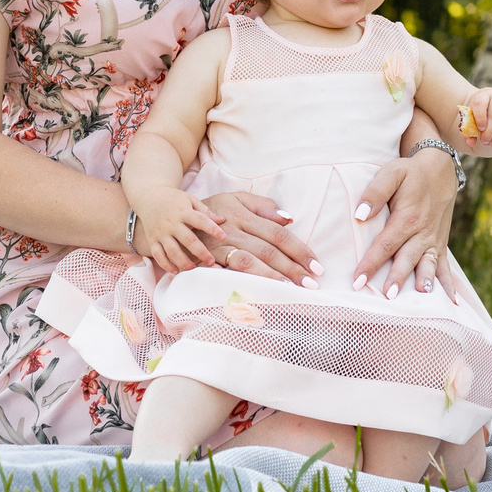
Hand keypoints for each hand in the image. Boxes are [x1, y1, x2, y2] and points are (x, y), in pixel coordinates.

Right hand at [132, 188, 225, 271]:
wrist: (148, 196)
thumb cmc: (173, 199)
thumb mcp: (189, 199)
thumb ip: (205, 211)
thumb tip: (222, 220)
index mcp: (183, 212)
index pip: (200, 220)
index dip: (212, 229)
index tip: (224, 237)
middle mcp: (171, 223)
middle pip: (187, 239)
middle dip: (200, 252)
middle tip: (211, 261)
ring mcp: (160, 232)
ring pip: (172, 250)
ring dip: (183, 261)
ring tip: (194, 269)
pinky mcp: (152, 239)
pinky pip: (158, 254)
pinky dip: (165, 264)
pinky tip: (176, 271)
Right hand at [194, 191, 319, 286]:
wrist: (175, 216)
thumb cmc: (214, 209)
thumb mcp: (236, 199)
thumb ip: (263, 206)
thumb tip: (288, 218)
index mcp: (244, 216)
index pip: (278, 234)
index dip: (299, 250)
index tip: (316, 265)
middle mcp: (233, 231)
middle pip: (267, 251)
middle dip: (291, 268)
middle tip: (311, 284)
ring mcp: (217, 247)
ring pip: (247, 263)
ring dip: (270, 277)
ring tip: (290, 289)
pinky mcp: (205, 260)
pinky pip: (224, 273)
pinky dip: (241, 283)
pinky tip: (257, 292)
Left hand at [351, 147, 458, 302]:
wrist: (440, 168)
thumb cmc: (410, 172)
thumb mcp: (391, 173)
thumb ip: (375, 192)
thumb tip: (360, 215)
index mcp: (407, 217)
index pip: (385, 244)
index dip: (371, 263)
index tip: (358, 280)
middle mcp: (422, 232)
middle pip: (407, 258)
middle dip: (397, 279)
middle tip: (387, 297)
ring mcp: (433, 240)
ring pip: (427, 265)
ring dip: (424, 282)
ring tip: (422, 299)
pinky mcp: (441, 243)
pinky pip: (445, 266)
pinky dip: (449, 284)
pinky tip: (452, 303)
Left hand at [457, 88, 491, 156]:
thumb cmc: (479, 112)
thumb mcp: (471, 116)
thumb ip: (468, 128)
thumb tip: (470, 142)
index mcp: (483, 95)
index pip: (481, 104)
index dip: (480, 117)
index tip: (480, 129)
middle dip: (489, 131)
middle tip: (484, 141)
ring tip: (488, 143)